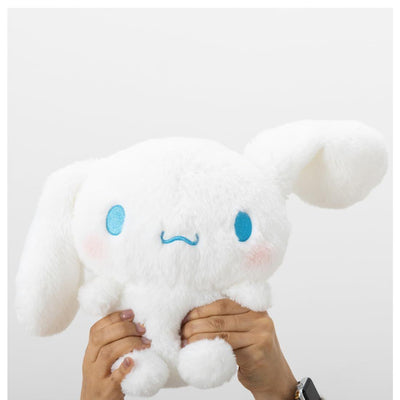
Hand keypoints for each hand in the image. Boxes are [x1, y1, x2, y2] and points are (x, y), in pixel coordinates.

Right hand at [81, 310, 150, 399]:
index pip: (96, 329)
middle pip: (101, 338)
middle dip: (123, 328)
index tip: (131, 313)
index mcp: (90, 351)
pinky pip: (114, 377)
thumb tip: (135, 322)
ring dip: (129, 343)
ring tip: (145, 343)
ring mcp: (97, 376)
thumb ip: (112, 342)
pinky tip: (133, 360)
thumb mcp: (102, 359)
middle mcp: (90, 362)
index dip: (114, 318)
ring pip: (108, 353)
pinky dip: (124, 367)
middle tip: (141, 329)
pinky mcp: (107, 390)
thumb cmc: (104, 378)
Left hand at [181, 299, 296, 399]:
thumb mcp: (245, 330)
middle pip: (220, 317)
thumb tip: (194, 314)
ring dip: (199, 335)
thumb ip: (229, 319)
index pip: (223, 303)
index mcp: (255, 307)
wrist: (274, 378)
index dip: (202, 309)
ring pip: (222, 332)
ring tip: (186, 340)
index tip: (187, 317)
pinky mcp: (257, 351)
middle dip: (197, 322)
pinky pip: (228, 347)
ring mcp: (260, 334)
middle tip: (183, 330)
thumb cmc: (253, 352)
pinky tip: (199, 350)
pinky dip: (210, 347)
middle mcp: (260, 318)